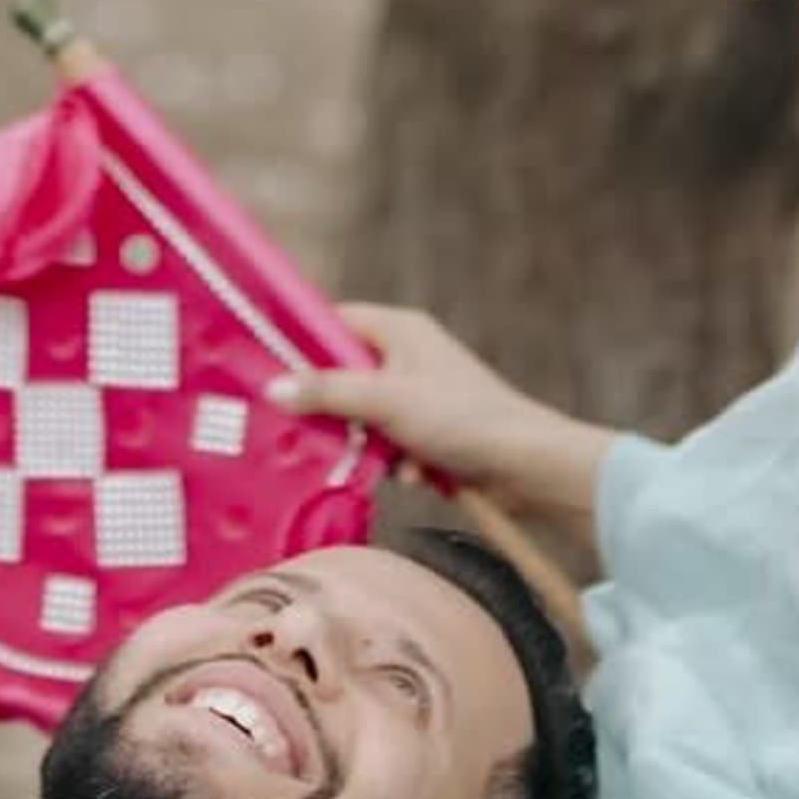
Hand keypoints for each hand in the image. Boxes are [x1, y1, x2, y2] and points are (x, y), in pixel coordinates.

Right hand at [268, 301, 600, 530]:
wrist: (528, 467)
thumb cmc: (463, 418)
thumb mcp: (385, 402)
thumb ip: (327, 392)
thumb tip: (273, 386)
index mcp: (400, 330)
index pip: (334, 323)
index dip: (301, 346)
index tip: (269, 374)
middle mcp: (409, 357)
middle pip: (344, 377)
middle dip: (335, 411)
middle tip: (316, 433)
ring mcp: (422, 397)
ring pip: (364, 419)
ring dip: (369, 445)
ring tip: (384, 460)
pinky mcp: (432, 434)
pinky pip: (391, 446)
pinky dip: (397, 463)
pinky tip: (416, 475)